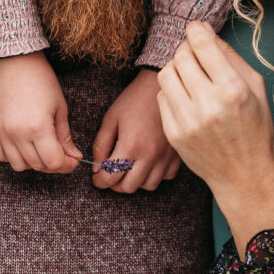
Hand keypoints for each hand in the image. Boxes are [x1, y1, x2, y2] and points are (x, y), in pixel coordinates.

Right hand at [0, 52, 80, 173]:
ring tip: (42, 150)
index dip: (67, 166)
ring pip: (18, 165)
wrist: (14, 61)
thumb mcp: (60, 107)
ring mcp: (1, 133)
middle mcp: (17, 134)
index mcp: (38, 128)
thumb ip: (65, 136)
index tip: (73, 161)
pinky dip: (13, 156)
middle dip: (53, 165)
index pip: (53, 162)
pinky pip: (1, 156)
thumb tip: (73, 156)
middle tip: (62, 155)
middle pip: (37, 166)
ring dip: (33, 163)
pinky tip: (24, 145)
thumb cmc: (41, 80)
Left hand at [92, 68, 181, 192]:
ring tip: (129, 169)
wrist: (159, 86)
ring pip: (149, 186)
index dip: (99, 181)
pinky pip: (166, 177)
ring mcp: (165, 156)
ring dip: (136, 181)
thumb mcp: (110, 119)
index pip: (110, 178)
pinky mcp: (176, 154)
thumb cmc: (133, 100)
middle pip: (129, 187)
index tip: (96, 177)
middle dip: (115, 184)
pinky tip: (148, 163)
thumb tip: (96, 168)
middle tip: (111, 173)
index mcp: (131, 146)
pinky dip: (155, 174)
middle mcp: (150, 155)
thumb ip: (101, 145)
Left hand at [156, 23, 273, 254]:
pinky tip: (187, 97)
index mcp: (233, 89)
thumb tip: (205, 31)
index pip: (202, 45)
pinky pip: (162, 97)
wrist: (244, 173)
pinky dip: (172, 91)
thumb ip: (230, 56)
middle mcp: (208, 104)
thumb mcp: (255, 87)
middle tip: (195, 53)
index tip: (196, 28)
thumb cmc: (254, 127)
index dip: (196, 30)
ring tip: (189, 74)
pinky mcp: (173, 133)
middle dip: (187, 49)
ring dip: (176, 68)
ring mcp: (187, 121)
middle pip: (181, 57)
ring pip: (166, 74)